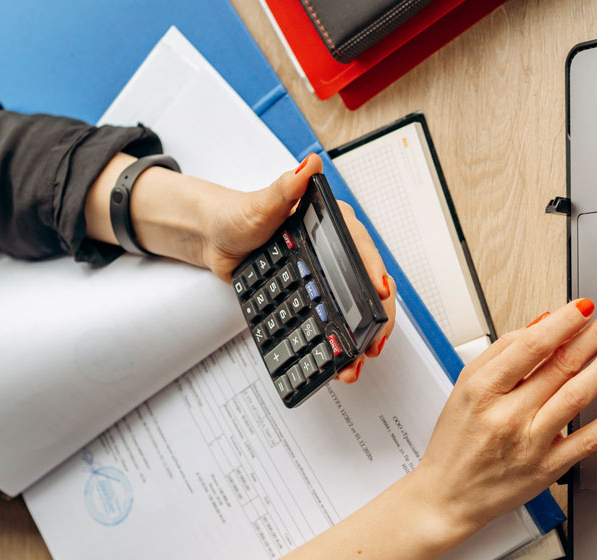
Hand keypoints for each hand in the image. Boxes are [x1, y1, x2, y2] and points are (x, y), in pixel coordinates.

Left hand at [86, 153, 394, 381]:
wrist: (216, 240)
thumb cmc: (239, 216)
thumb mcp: (262, 203)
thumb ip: (286, 187)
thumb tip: (308, 165)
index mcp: (333, 221)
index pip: (363, 247)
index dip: (375, 271)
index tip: (380, 291)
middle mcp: (337, 246)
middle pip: (369, 281)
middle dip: (378, 312)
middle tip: (375, 338)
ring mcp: (328, 271)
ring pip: (358, 303)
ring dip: (365, 333)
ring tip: (361, 357)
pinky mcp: (315, 290)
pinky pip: (338, 314)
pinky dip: (345, 336)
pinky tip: (345, 355)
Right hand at [407, 299, 596, 542]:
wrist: (447, 496)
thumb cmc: (455, 441)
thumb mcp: (464, 387)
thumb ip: (501, 352)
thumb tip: (542, 324)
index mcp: (483, 390)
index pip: (530, 346)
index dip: (563, 322)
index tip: (584, 306)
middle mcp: (507, 415)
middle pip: (559, 366)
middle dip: (595, 335)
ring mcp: (530, 443)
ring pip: (577, 396)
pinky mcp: (548, 469)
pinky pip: (587, 441)